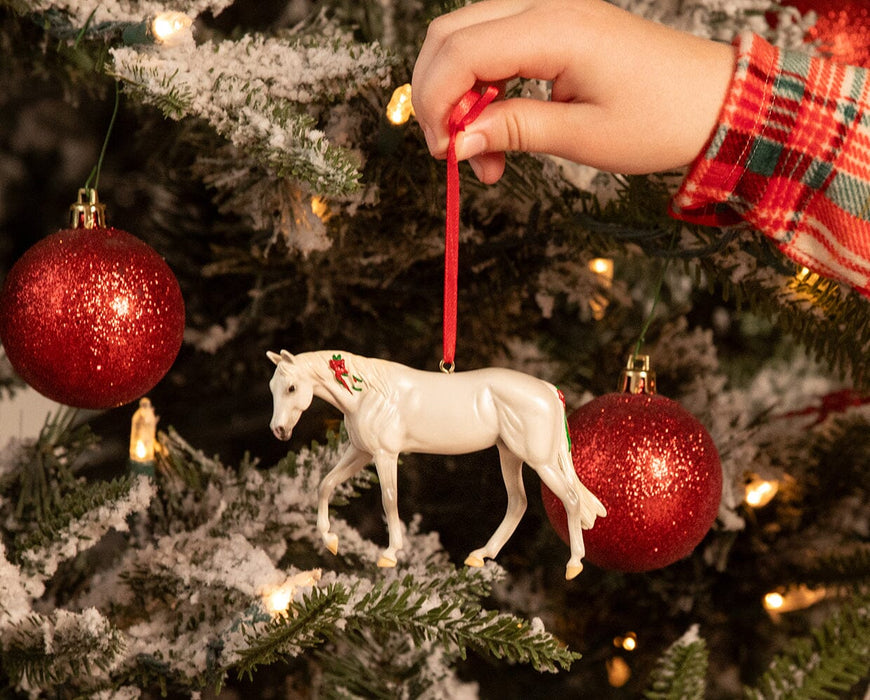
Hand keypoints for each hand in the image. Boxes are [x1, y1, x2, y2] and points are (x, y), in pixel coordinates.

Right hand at [412, 0, 734, 182]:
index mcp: (555, 30)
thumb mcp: (582, 137)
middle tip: (454, 152)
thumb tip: (459, 142)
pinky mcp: (555, 27)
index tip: (444, 153)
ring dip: (459, 95)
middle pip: (450, 34)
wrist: (714, 102)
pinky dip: (483, 87)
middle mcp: (546, 8)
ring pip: (467, 39)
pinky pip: (496, 47)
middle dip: (437, 96)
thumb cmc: (662, 118)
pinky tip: (498, 127)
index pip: (460, 52)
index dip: (436, 103)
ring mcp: (550, 12)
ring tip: (485, 153)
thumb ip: (513, 130)